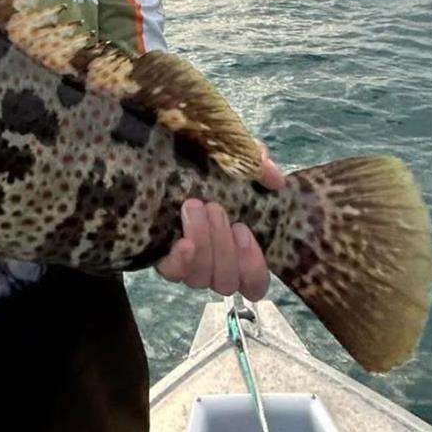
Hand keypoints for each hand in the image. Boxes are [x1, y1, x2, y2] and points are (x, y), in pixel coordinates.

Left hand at [154, 142, 285, 300]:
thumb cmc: (201, 157)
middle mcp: (212, 259)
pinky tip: (179, 241)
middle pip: (226, 282)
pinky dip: (179, 262)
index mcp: (235, 243)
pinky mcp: (158, 254)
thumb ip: (256, 162)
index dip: (253, 268)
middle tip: (215, 208)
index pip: (254, 284)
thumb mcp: (232, 152)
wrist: (156, 148)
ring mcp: (185, 260)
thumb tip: (275, 180)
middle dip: (224, 246)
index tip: (243, 230)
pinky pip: (172, 273)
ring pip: (201, 278)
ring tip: (194, 206)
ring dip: (204, 243)